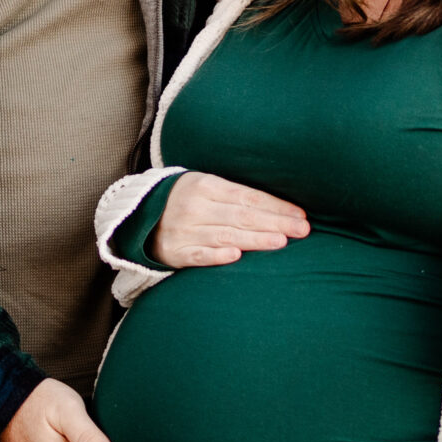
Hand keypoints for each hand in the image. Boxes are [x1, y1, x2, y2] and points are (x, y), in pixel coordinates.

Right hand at [153, 172, 309, 267]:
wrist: (139, 216)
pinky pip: (198, 255)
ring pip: (226, 235)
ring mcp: (185, 230)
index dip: (276, 206)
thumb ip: (236, 195)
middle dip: (276, 223)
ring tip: (281, 242)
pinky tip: (236, 255)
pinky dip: (216, 255)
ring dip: (255, 239)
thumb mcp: (205, 187)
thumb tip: (280, 207)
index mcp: (206, 186)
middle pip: (242, 215)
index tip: (300, 214)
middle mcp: (196, 207)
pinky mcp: (175, 252)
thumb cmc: (185, 201)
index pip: (248, 197)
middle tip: (303, 230)